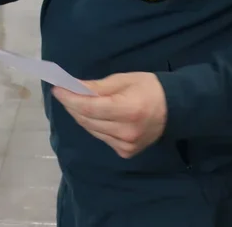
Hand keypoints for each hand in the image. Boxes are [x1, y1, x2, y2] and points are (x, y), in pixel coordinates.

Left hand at [52, 72, 166, 158]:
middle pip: (88, 120)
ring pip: (92, 130)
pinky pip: (101, 137)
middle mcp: (127, 132)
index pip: (90, 108)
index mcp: (128, 110)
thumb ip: (97, 87)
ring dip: (80, 116)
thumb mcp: (123, 80)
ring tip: (74, 102)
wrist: (174, 109)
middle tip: (63, 93)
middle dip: (72, 106)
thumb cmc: (148, 88)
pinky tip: (92, 116)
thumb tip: (74, 88)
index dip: (70, 99)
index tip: (57, 89)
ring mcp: (126, 145)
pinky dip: (93, 126)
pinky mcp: (126, 152)